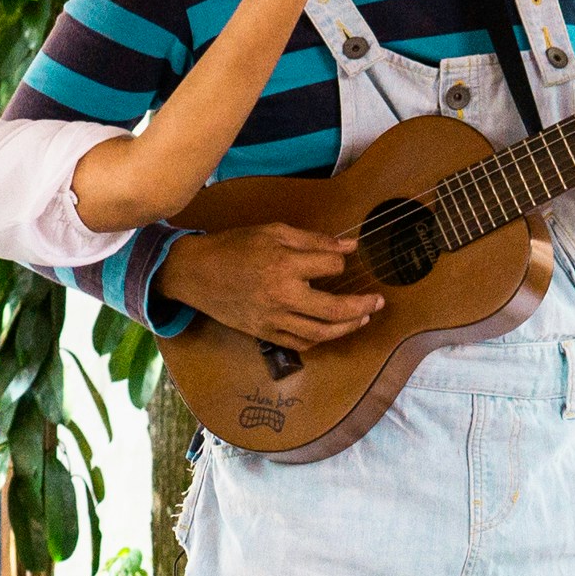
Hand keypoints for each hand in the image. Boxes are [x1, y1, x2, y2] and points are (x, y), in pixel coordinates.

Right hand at [165, 224, 378, 352]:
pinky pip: (300, 343)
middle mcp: (281, 296)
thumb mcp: (272, 232)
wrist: (195, 273)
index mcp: (284, 265)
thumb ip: (312, 240)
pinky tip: (330, 331)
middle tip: (378, 302)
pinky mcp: (264, 333)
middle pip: (334, 310)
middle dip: (362, 306)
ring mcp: (273, 319)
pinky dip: (320, 339)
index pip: (330, 266)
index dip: (340, 261)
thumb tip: (348, 246)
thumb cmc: (233, 247)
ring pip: (320, 333)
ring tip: (362, 319)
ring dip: (347, 328)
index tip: (340, 258)